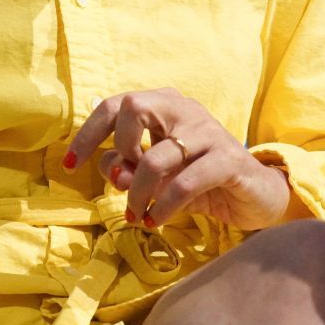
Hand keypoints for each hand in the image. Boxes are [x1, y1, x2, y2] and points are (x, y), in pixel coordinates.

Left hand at [66, 88, 293, 230]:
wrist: (255, 194)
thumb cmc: (198, 180)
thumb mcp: (156, 176)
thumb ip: (128, 169)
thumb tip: (110, 171)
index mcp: (163, 105)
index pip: (115, 104)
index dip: (87, 134)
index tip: (69, 165)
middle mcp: (184, 109)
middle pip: (133, 108)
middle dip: (119, 150)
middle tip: (123, 184)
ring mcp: (209, 132)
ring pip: (155, 157)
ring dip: (138, 193)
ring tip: (137, 216)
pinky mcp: (229, 160)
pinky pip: (184, 183)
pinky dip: (164, 206)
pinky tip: (157, 220)